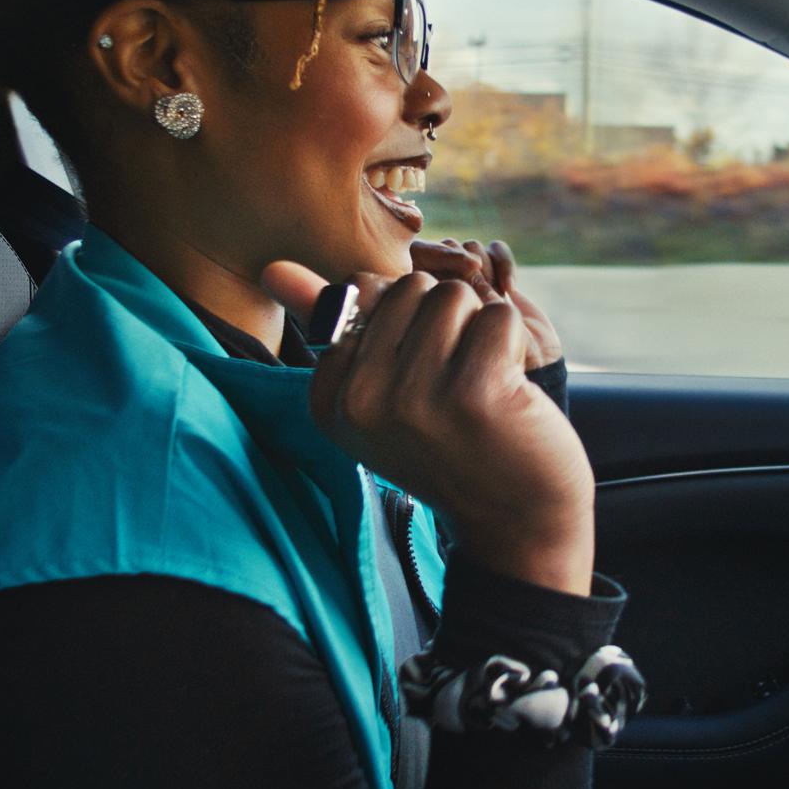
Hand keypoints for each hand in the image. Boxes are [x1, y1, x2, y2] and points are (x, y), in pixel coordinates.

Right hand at [261, 260, 593, 594]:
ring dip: (480, 332)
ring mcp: (414, 399)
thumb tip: (272, 268)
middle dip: (445, 321)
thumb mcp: (380, 395)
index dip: (409, 324)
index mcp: (329, 400)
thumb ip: (335, 328)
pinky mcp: (474, 394)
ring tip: (483, 387)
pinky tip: (511, 392)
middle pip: (410, 288)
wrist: (516, 520)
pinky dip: (514, 344)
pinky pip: (497, 316)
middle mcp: (361, 402)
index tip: (421, 388)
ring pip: (452, 296)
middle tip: (456, 385)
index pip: (363, 293)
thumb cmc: (453, 445)